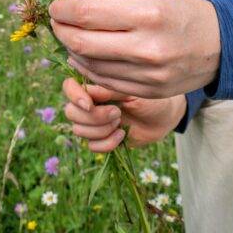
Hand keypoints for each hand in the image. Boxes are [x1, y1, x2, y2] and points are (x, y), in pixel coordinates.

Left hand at [50, 0, 219, 98]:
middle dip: (61, 31)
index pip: (87, 15)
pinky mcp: (148, 91)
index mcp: (146, 15)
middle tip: (56, 23)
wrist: (223, 46)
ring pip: (90, 66)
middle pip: (83, 43)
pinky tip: (83, 57)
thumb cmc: (181, 16)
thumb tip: (71, 13)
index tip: (55, 8)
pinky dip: (88, 69)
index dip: (63, 11)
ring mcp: (147, 74)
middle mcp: (146, 47)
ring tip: (69, 38)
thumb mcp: (150, 1)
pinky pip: (105, 81)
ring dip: (72, 51)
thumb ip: (112, 10)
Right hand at [62, 78, 185, 151]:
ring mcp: (93, 123)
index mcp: (94, 86)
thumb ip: (109, 89)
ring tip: (120, 123)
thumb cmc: (150, 98)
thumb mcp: (132, 90)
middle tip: (117, 113)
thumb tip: (88, 90)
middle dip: (93, 117)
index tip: (90, 105)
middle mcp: (89, 103)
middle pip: (70, 112)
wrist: (164, 118)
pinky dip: (107, 143)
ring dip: (101, 130)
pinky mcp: (101, 139)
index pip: (68, 87)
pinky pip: (92, 146)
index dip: (74, 96)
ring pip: (79, 130)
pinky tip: (122, 135)